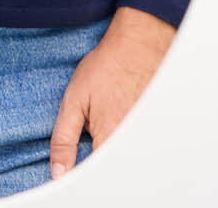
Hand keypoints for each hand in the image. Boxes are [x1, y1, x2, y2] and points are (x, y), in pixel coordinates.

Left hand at [49, 6, 176, 178]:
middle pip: (116, 169)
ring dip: (120, 149)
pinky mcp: (159, 125)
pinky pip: (144, 144)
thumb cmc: (107, 66)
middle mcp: (133, 141)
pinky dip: (134, 138)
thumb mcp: (74, 99)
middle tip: (101, 126)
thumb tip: (58, 172)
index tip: (79, 166)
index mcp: (109, 139)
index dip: (85, 173)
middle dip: (103, 159)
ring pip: (131, 157)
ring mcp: (149, 133)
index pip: (95, 176)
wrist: (139, 42)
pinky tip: (129, 112)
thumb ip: (63, 139)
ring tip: (116, 114)